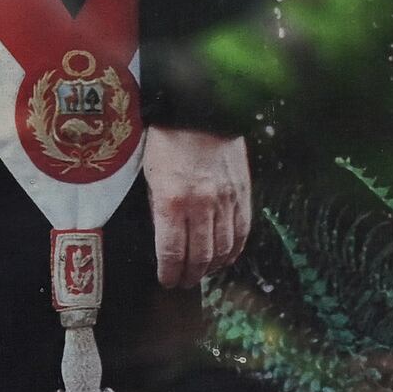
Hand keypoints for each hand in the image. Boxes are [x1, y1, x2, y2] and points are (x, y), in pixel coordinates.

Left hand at [147, 128, 254, 282]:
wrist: (200, 109)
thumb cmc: (167, 140)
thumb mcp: (149, 176)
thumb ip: (157, 210)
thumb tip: (164, 240)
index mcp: (172, 201)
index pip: (172, 253)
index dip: (170, 273)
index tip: (167, 281)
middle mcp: (201, 205)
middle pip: (200, 256)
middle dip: (190, 275)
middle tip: (184, 282)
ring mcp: (226, 199)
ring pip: (223, 249)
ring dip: (212, 267)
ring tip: (203, 273)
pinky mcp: (243, 193)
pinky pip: (242, 231)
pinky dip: (234, 250)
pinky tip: (226, 258)